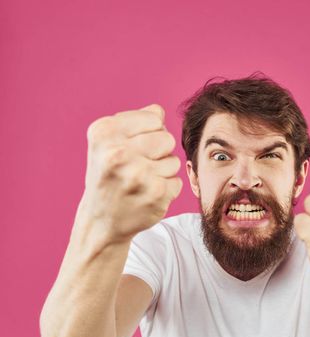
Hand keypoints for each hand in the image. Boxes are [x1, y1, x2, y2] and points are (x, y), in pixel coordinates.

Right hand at [77, 104, 182, 242]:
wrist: (100, 221)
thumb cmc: (108, 175)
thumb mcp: (109, 142)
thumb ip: (134, 121)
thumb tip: (159, 111)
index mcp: (104, 132)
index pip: (154, 118)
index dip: (148, 133)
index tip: (132, 148)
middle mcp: (118, 153)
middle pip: (167, 139)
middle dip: (158, 152)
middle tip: (137, 167)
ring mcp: (138, 175)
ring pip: (174, 161)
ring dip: (162, 172)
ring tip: (140, 182)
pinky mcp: (156, 195)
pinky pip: (177, 181)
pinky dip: (166, 189)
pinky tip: (146, 195)